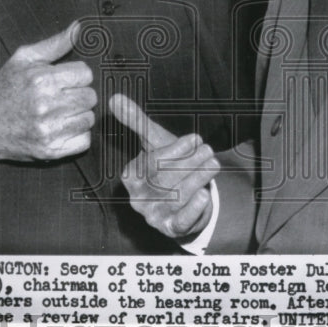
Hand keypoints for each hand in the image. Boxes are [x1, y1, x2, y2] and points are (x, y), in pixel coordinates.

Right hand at [0, 22, 95, 166]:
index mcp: (41, 79)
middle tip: (63, 97)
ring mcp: (48, 130)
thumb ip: (54, 44)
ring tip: (61, 113)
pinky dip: (77, 136)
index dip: (77, 76)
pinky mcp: (50, 150)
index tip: (66, 81)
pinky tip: (62, 128)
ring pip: (89, 118)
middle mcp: (46, 105)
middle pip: (90, 96)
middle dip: (79, 95)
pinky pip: (84, 141)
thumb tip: (78, 28)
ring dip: (79, 115)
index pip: (85, 74)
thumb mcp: (23, 59)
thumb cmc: (5, 89)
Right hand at [110, 93, 218, 238]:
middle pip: (164, 179)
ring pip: (177, 196)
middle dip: (189, 162)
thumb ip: (135, 120)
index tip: (195, 138)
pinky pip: (181, 221)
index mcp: (130, 175)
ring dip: (198, 178)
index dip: (175, 150)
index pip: (152, 162)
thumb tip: (113, 97)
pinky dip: (193, 209)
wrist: (183, 196)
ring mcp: (153, 215)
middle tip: (208, 150)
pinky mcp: (170, 228)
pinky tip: (204, 196)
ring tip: (214, 163)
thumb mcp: (153, 141)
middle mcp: (138, 197)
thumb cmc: (166, 164)